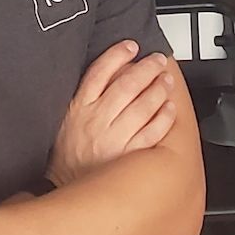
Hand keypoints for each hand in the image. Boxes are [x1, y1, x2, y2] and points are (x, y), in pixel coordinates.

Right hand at [47, 40, 176, 186]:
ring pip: (142, 106)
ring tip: (166, 80)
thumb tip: (112, 67)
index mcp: (78, 108)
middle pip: (126, 86)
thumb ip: (85, 94)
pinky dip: (164, 117)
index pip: (99, 72)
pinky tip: (169, 107)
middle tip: (158, 60)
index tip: (131, 46)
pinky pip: (151, 133)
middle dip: (146, 68)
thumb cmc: (68, 150)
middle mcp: (95, 122)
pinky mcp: (127, 157)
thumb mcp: (67, 116)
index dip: (118, 54)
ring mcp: (112, 140)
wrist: (64, 188)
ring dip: (159, 88)